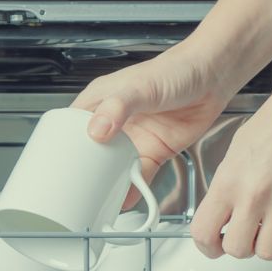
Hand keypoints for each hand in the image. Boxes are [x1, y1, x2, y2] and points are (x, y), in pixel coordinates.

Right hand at [72, 48, 232, 190]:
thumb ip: (117, 107)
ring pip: (113, 168)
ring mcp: (134, 138)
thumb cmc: (177, 69)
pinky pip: (137, 176)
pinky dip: (131, 190)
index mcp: (102, 100)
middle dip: (85, 173)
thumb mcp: (141, 86)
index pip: (73, 127)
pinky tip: (125, 199)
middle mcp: (116, 121)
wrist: (213, 77)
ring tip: (98, 201)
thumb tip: (97, 131)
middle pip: (92, 153)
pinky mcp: (153, 151)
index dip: (64, 147)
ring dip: (107, 184)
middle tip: (78, 191)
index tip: (58, 168)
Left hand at [191, 89, 271, 259]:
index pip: (204, 233)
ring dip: (268, 246)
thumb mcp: (235, 152)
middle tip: (248, 235)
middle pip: (237, 250)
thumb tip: (222, 214)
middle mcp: (254, 195)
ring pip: (267, 253)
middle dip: (241, 246)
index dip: (208, 246)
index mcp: (229, 181)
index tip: (214, 246)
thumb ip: (227, 188)